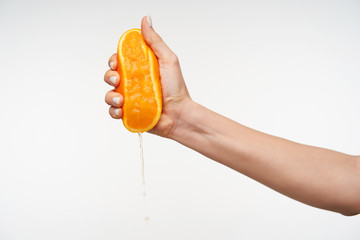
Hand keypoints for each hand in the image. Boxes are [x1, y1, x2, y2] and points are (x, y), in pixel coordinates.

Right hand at [104, 16, 191, 136]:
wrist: (179, 114)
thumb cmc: (176, 88)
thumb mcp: (168, 60)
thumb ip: (155, 41)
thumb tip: (146, 20)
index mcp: (140, 69)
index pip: (120, 61)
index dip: (114, 60)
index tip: (116, 62)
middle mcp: (133, 83)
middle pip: (111, 76)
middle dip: (109, 76)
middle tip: (118, 80)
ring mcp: (130, 99)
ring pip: (109, 94)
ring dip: (110, 96)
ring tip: (121, 100)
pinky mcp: (129, 113)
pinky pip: (114, 111)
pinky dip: (114, 111)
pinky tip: (121, 110)